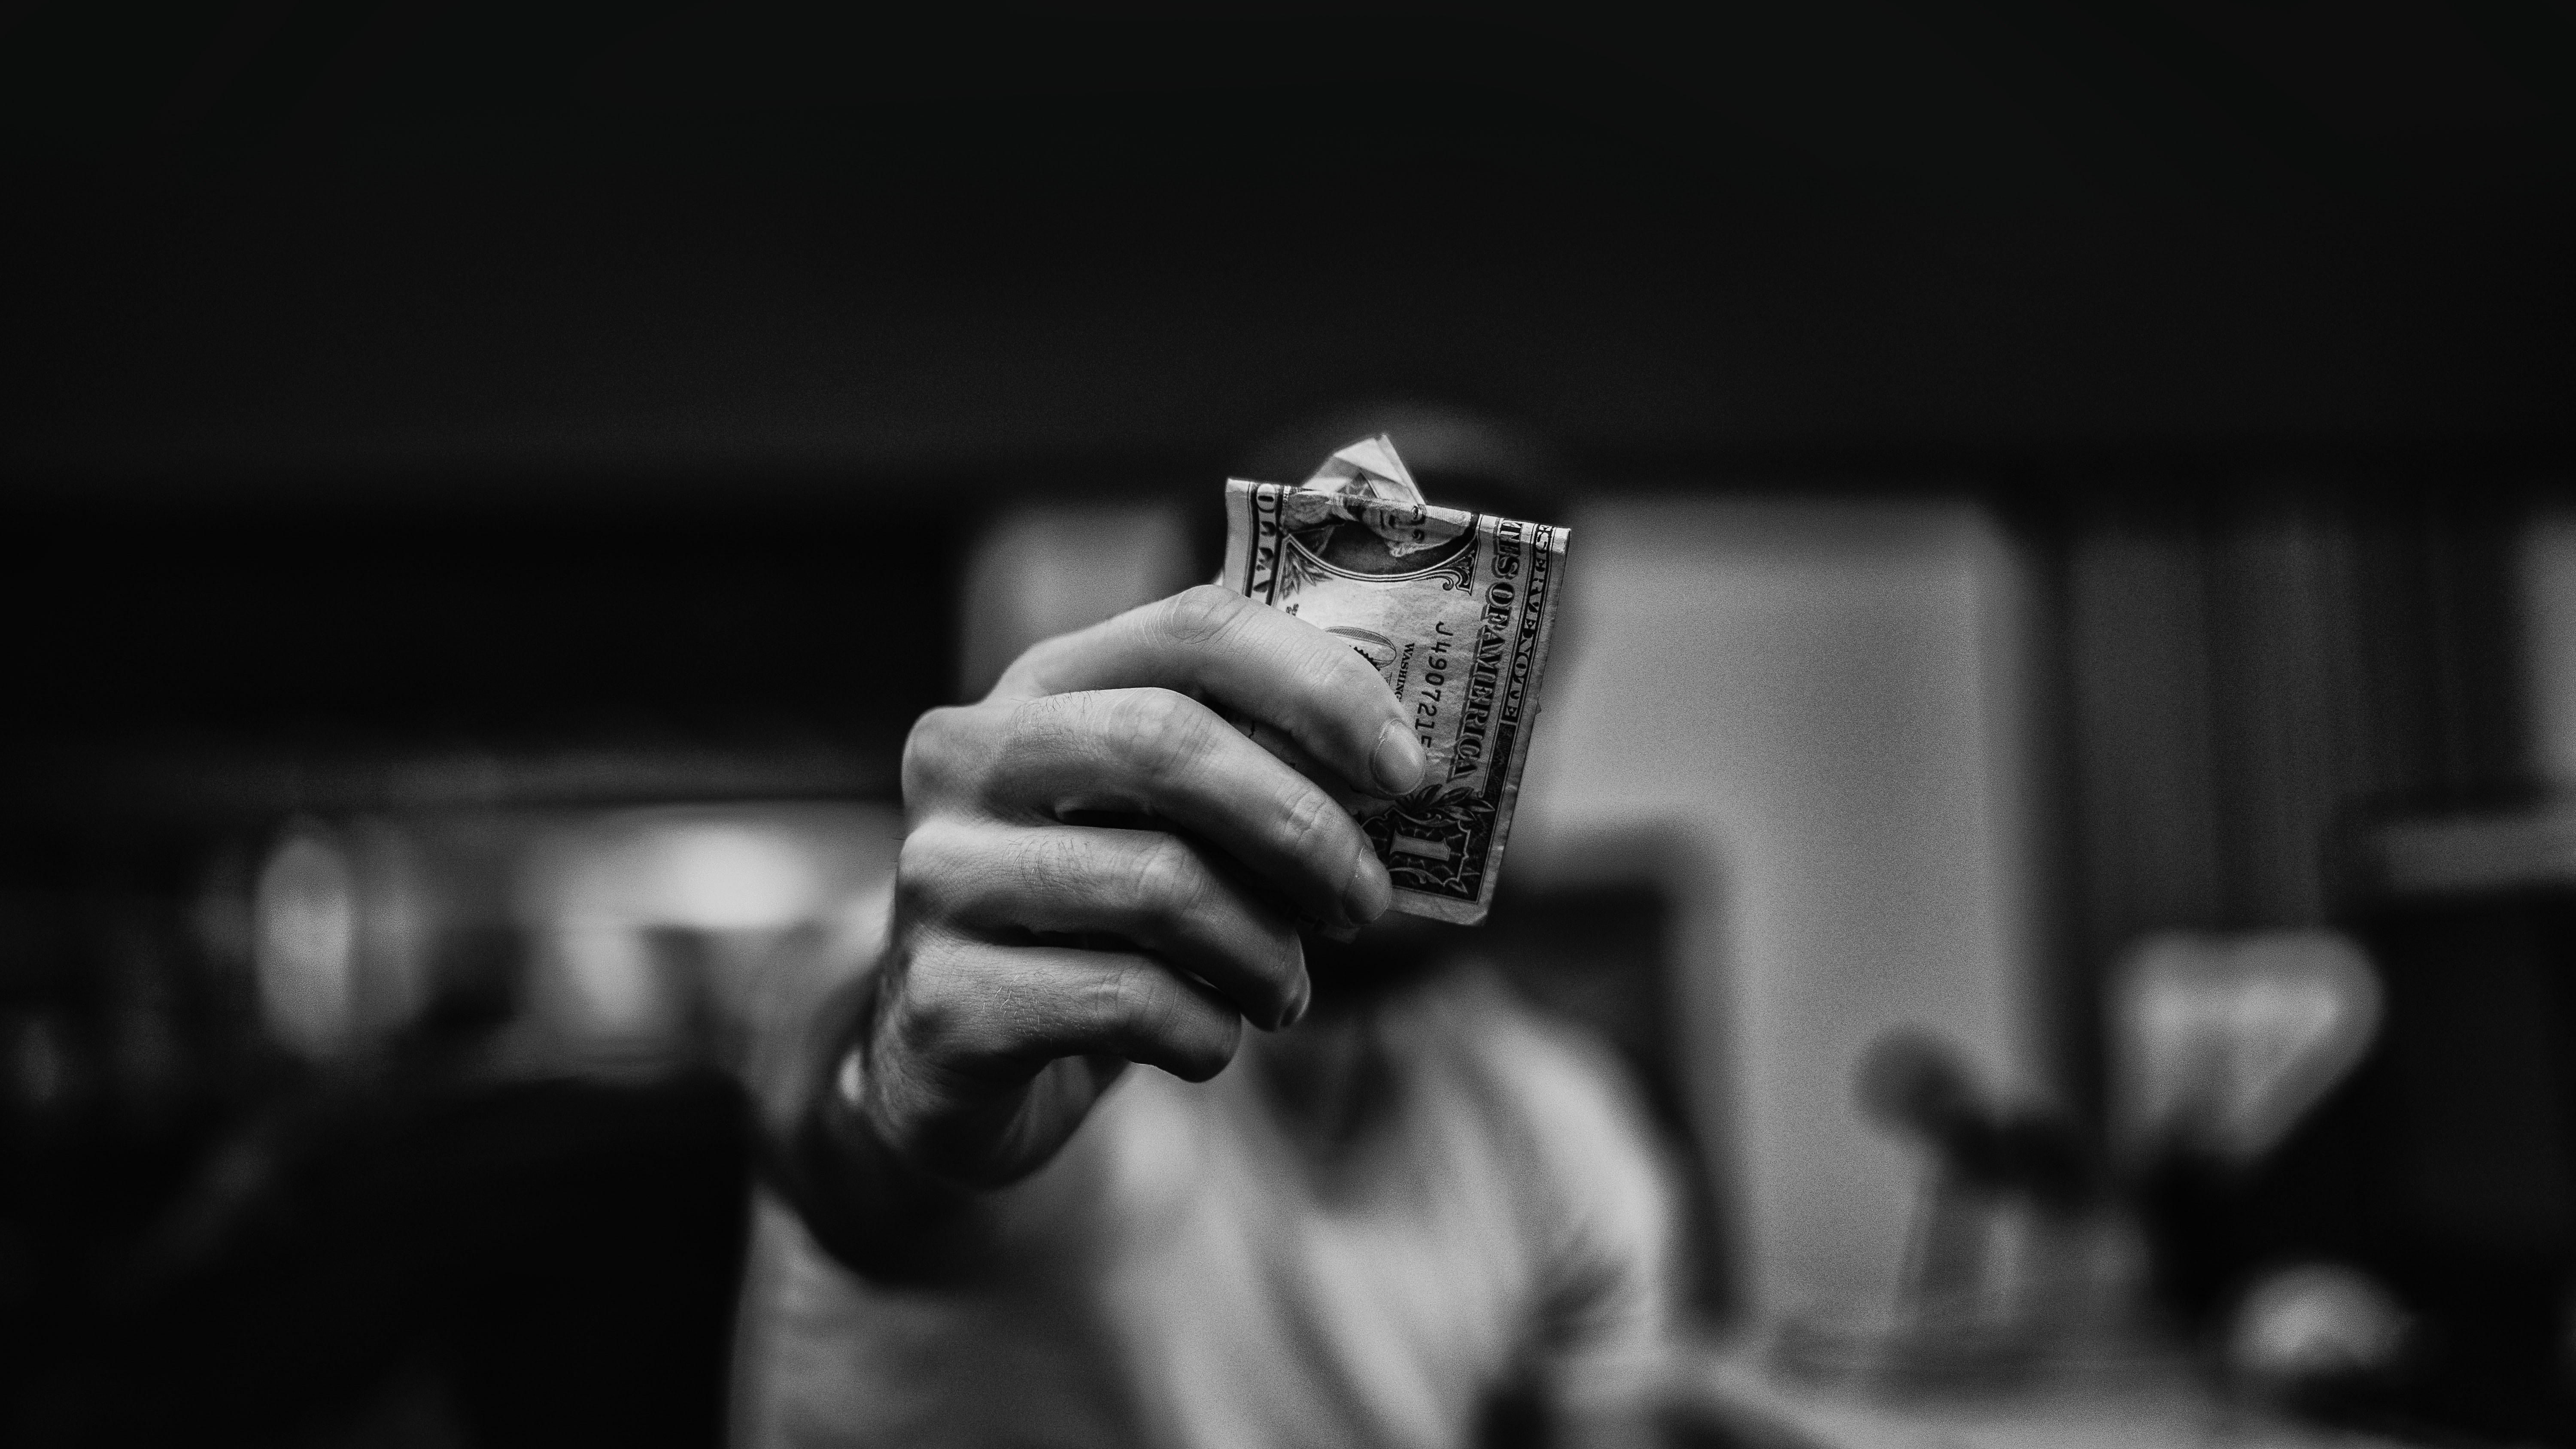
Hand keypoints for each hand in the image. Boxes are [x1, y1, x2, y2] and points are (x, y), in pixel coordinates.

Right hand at [853, 585, 1427, 1189]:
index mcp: (1037, 684)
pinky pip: (1129, 1003)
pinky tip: (1210, 1039)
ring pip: (1161, 887)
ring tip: (1285, 991)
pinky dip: (1208, 1034)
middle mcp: (967, 758)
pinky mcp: (946, 1001)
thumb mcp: (1159, 824)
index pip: (1193, 629)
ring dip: (1267, 954)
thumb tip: (1407, 768)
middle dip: (1304, 829)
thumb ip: (1251, 770)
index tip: (1409, 772)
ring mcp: (938, 876)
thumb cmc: (1094, 919)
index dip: (1320, 686)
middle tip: (1363, 903)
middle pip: (1169, 744)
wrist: (949, 1057)